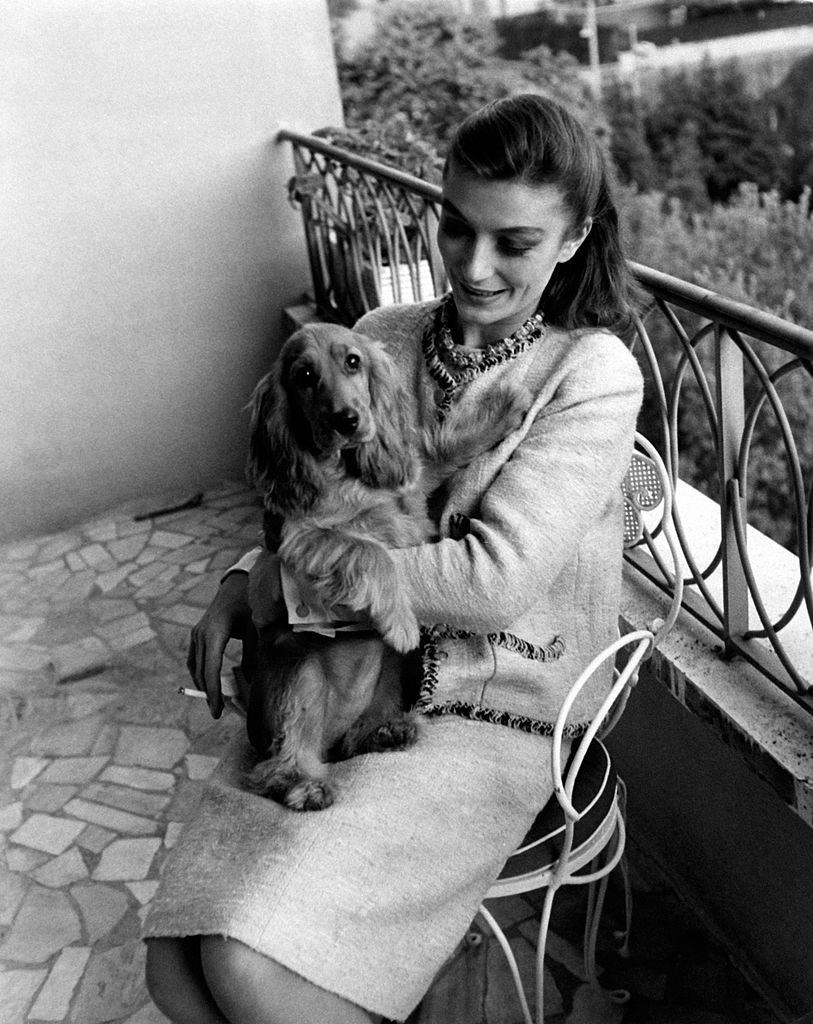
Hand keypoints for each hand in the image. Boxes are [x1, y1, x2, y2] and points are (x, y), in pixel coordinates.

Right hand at [187, 572, 251, 717]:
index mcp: (215, 633)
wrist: (238, 585)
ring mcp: (196, 633)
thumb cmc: (249, 606)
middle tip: (218, 712)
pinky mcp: (197, 633)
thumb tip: (252, 682)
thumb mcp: (254, 629)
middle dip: (208, 693)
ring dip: (203, 684)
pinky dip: (199, 672)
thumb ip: (253, 656)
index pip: (210, 670)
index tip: (217, 711)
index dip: (213, 693)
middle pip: (200, 672)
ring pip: (194, 667)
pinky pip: (193, 658)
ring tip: (215, 701)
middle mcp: (201, 634)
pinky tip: (208, 683)